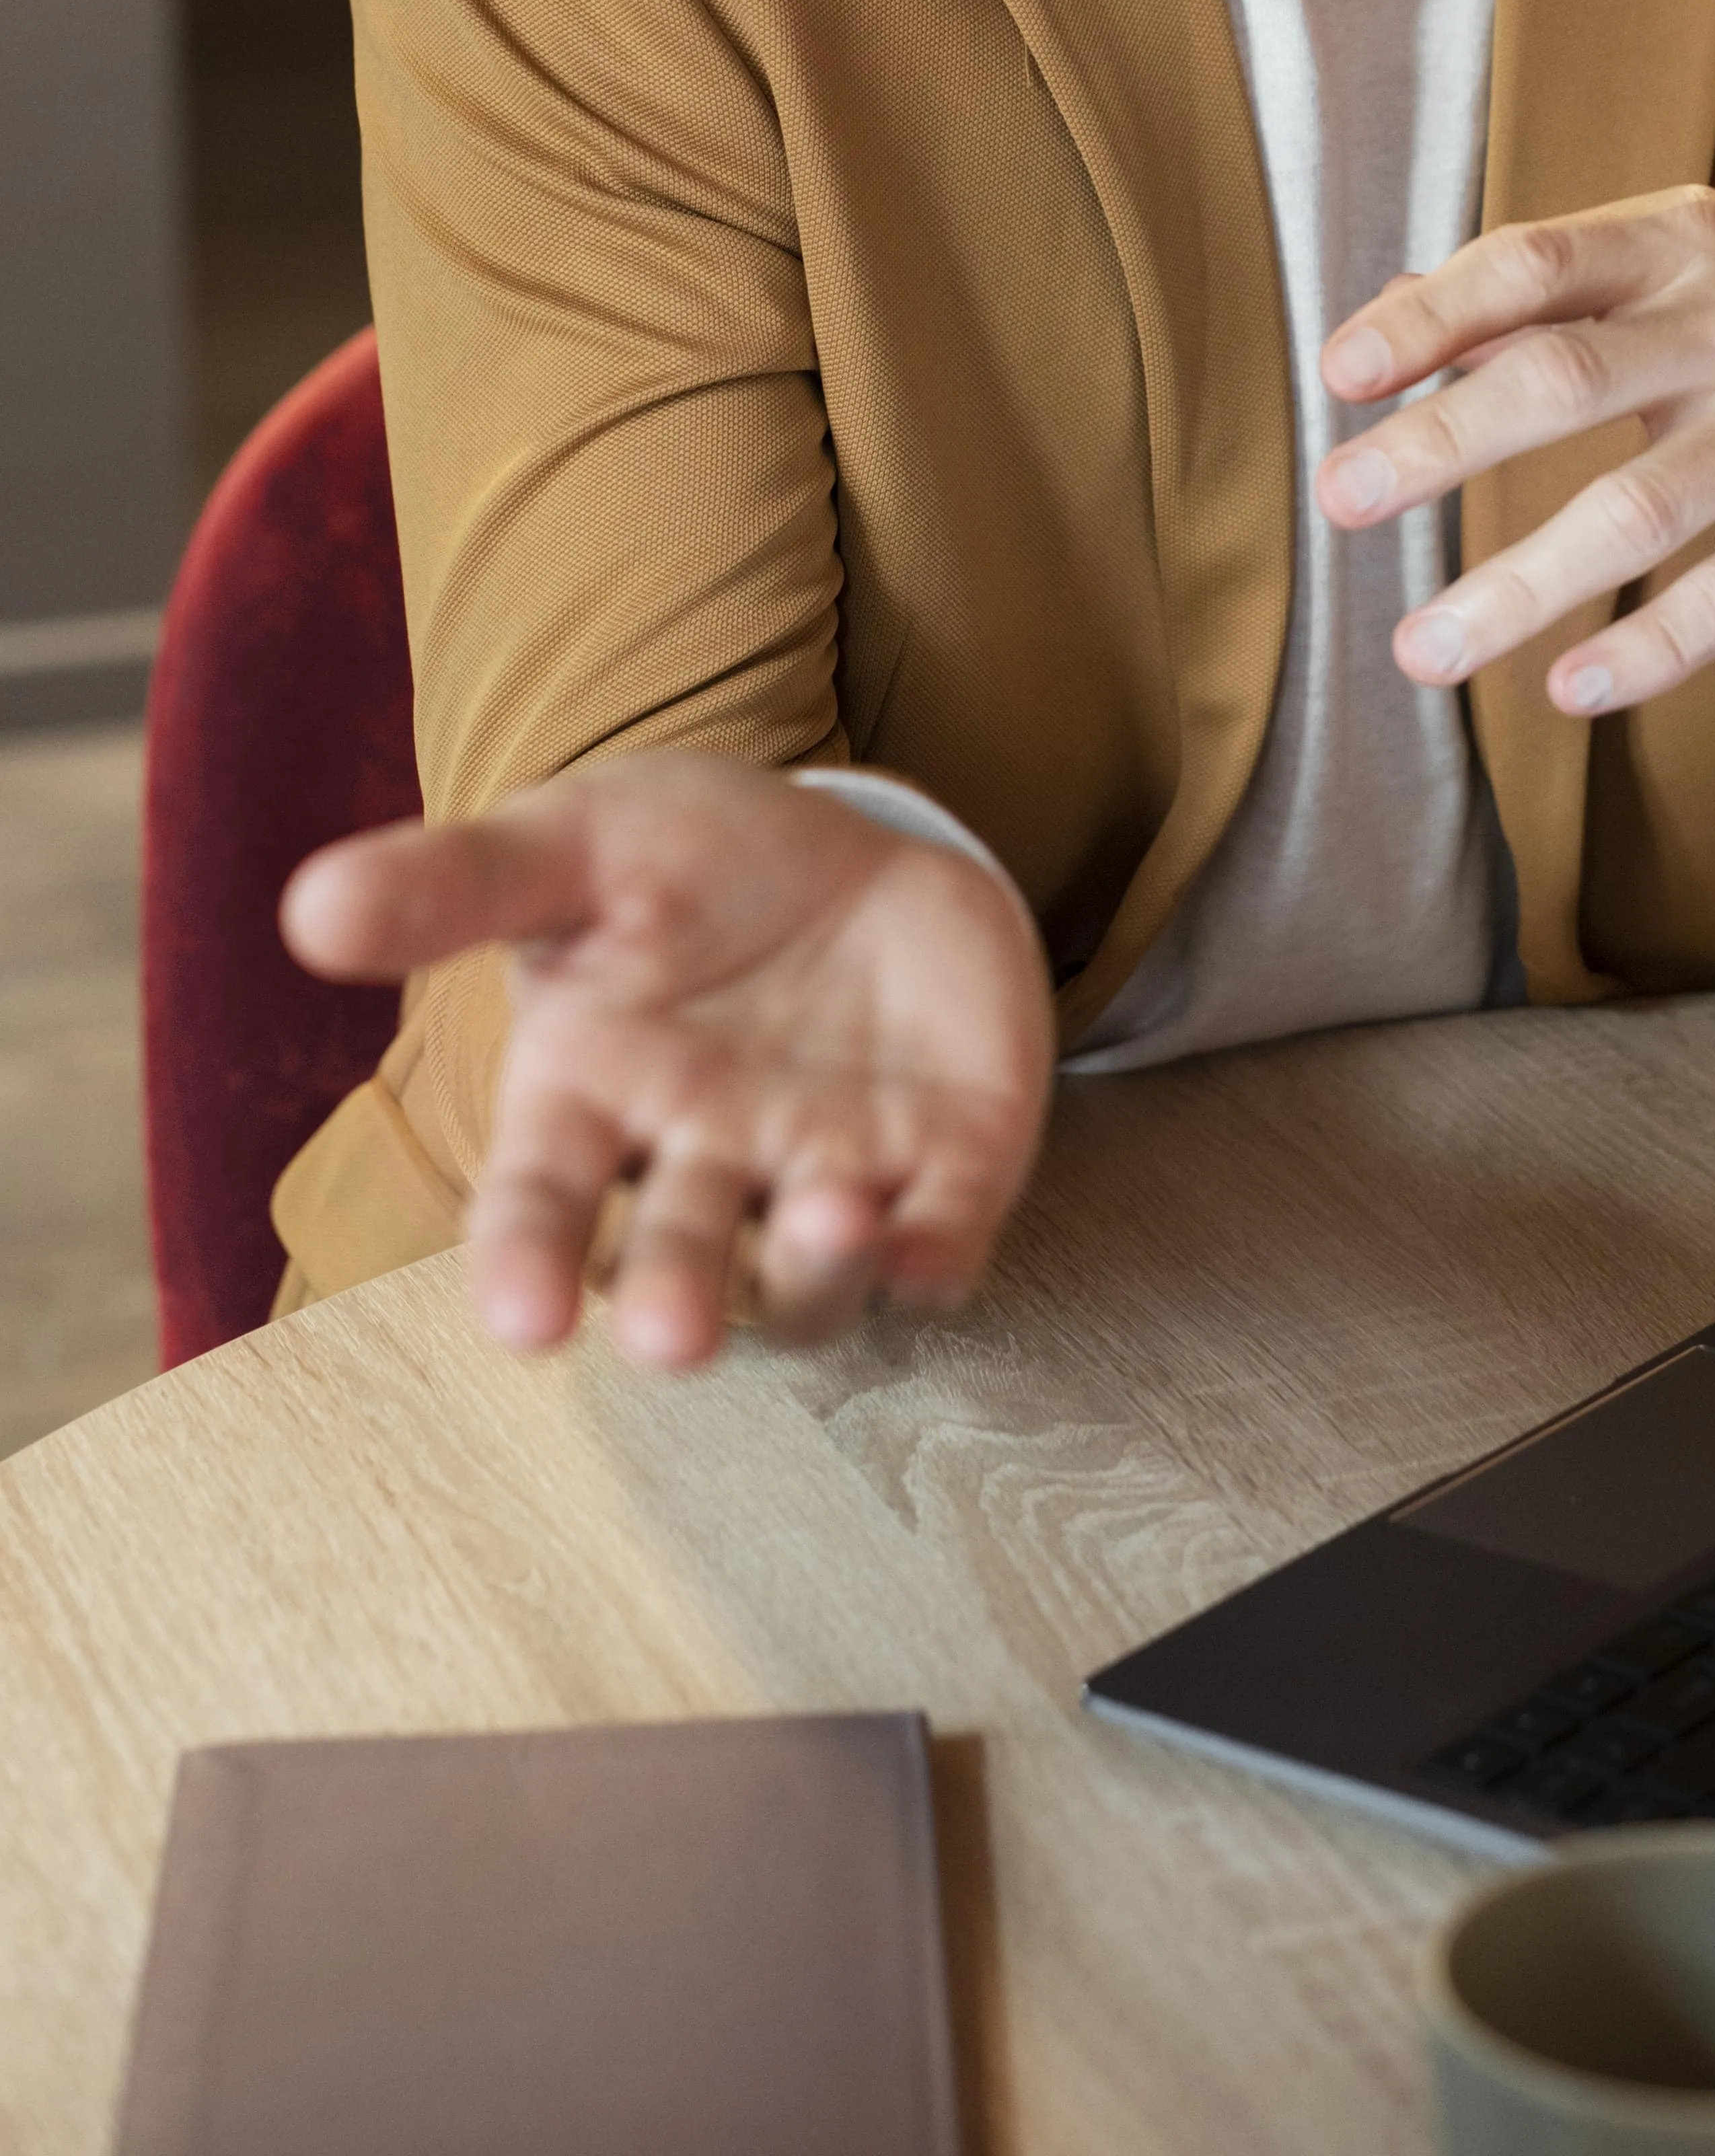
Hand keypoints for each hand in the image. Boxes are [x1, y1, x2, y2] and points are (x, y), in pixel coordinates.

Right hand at [281, 756, 1055, 1368]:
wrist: (848, 840)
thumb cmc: (686, 860)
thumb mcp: (575, 844)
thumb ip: (456, 882)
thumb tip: (310, 908)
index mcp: (594, 1100)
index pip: (539, 1207)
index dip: (524, 1267)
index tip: (518, 1321)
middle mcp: (702, 1163)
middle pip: (678, 1263)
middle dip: (672, 1302)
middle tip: (671, 1334)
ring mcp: (823, 1171)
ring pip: (813, 1276)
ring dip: (817, 1267)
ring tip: (824, 1213)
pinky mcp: (944, 1162)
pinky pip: (941, 1236)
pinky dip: (935, 1252)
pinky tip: (930, 1246)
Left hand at [1314, 190, 1714, 717]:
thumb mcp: (1699, 263)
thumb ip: (1555, 292)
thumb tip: (1392, 307)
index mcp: (1684, 243)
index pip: (1530, 266)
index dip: (1427, 317)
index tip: (1337, 374)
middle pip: (1563, 379)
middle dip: (1439, 445)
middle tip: (1338, 503)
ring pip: (1638, 509)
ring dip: (1517, 587)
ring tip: (1421, 652)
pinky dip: (1650, 649)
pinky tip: (1569, 689)